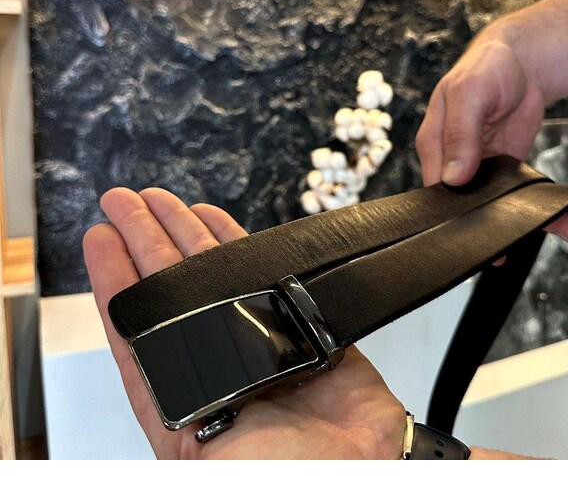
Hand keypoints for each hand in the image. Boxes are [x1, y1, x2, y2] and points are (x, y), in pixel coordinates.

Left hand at [83, 187, 406, 458]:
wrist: (367, 472)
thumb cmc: (291, 477)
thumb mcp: (215, 461)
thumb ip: (180, 421)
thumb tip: (157, 399)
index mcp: (182, 397)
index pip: (136, 326)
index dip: (115, 279)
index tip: (101, 238)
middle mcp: (215, 361)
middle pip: (169, 287)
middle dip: (145, 240)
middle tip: (124, 202)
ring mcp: (255, 337)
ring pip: (208, 273)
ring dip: (182, 233)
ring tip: (158, 202)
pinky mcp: (297, 321)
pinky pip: (260, 270)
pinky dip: (235, 242)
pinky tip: (214, 220)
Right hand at [416, 22, 567, 240]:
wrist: (521, 62)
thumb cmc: (484, 69)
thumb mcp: (468, 94)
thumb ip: (459, 135)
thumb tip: (453, 177)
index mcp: (432, 144)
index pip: (432, 187)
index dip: (445, 209)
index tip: (462, 225)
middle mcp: (451, 159)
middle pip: (454, 200)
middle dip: (469, 219)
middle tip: (488, 238)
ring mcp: (476, 165)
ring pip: (479, 201)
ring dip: (494, 216)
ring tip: (507, 233)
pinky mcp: (501, 167)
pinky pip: (506, 192)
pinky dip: (516, 204)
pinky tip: (527, 216)